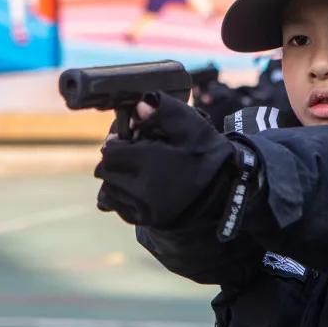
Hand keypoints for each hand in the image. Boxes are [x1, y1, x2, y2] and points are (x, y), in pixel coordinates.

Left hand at [95, 92, 240, 227]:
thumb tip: (140, 106)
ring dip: (116, 177)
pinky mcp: (144, 220)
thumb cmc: (205, 154)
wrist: (222, 193)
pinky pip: (116, 206)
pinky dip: (122, 194)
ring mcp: (143, 209)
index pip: (111, 152)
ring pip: (108, 189)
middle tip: (132, 153)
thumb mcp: (192, 125)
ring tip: (136, 170)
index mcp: (153, 163)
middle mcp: (144, 190)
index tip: (130, 139)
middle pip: (105, 171)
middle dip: (114, 159)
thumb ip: (165, 110)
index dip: (117, 141)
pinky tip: (140, 186)